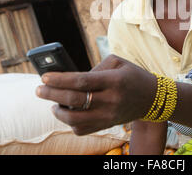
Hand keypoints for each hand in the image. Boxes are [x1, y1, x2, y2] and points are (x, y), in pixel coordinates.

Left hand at [36, 55, 155, 134]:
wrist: (152, 98)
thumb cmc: (132, 75)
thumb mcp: (117, 62)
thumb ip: (94, 68)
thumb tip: (71, 79)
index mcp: (114, 81)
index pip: (81, 81)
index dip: (60, 80)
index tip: (44, 77)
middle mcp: (111, 100)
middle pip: (74, 100)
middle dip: (52, 94)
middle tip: (39, 89)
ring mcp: (109, 116)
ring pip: (75, 119)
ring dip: (58, 112)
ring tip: (52, 104)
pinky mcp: (107, 125)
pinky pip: (82, 129)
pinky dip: (70, 122)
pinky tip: (67, 112)